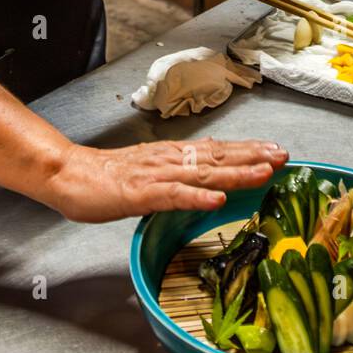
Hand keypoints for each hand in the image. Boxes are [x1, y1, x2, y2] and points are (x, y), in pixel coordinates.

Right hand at [43, 137, 288, 222]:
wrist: (69, 174)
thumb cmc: (108, 177)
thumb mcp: (151, 170)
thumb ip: (178, 171)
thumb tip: (207, 170)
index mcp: (173, 155)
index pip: (217, 151)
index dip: (248, 151)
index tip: (276, 151)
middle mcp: (170, 160)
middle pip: (218, 158)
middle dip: (253, 158)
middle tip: (283, 156)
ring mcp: (156, 176)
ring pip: (202, 174)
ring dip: (236, 173)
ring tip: (264, 173)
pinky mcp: (140, 193)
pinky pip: (173, 196)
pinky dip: (197, 198)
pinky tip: (217, 202)